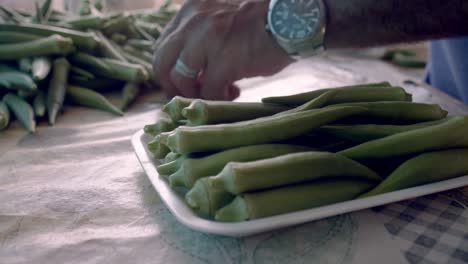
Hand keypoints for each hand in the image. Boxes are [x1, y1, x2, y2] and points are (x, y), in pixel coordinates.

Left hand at [153, 0, 294, 99]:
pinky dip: (218, 99)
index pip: (163, 45)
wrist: (293, 18)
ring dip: (195, 94)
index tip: (186, 82)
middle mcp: (193, 21)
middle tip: (192, 95)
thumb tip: (191, 73)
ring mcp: (207, 40)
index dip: (170, 69)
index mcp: (191, 11)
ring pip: (180, 78)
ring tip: (217, 93)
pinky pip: (209, 90)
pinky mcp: (225, 60)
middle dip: (173, 86)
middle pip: (162, 63)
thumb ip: (200, 39)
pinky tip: (233, 93)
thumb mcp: (221, 19)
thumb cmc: (262, 21)